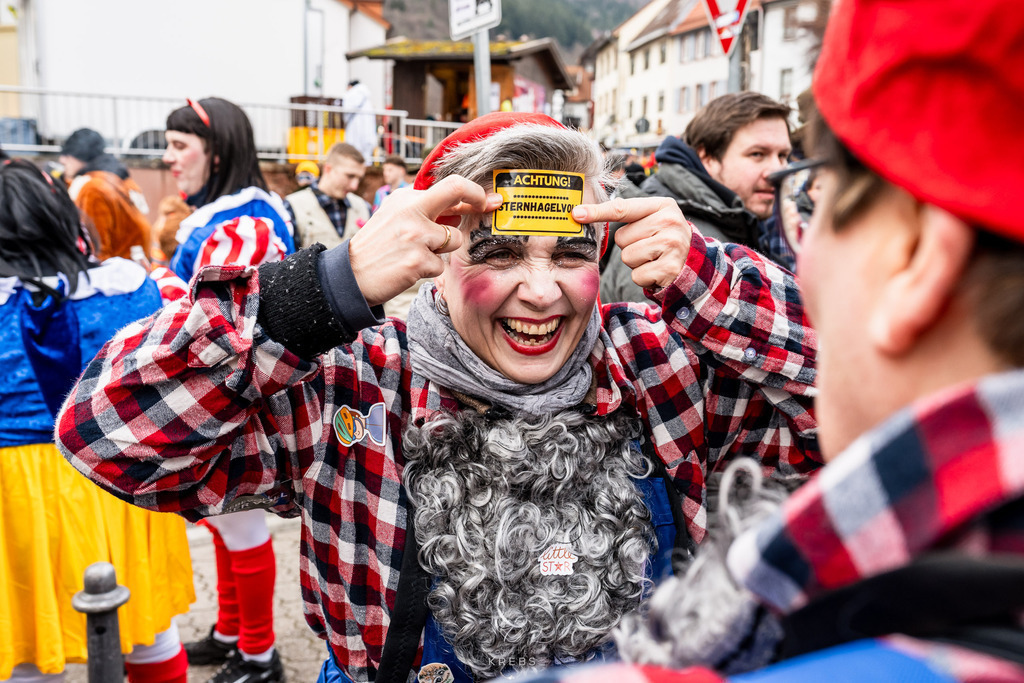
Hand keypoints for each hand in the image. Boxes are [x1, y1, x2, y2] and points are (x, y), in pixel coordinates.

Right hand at [348, 175, 501, 306]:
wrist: (351, 276)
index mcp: (405, 198)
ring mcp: (416, 236)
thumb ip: (430, 212)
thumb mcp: (397, 218)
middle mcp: (411, 211)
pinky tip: (409, 269)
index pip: (448, 185)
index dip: (473, 190)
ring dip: (443, 250)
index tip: (486, 197)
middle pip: (457, 190)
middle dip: (478, 198)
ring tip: (416, 254)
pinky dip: (430, 269)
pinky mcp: (419, 261)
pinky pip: (441, 265)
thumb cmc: (378, 247)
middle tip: (489, 205)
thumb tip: (465, 207)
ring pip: (455, 240)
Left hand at [572, 196, 691, 289]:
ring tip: (654, 258)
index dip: (597, 212)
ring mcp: (672, 245)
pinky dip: (643, 277)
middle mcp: (670, 222)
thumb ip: (626, 213)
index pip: (622, 209)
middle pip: (622, 238)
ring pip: (628, 257)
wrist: (693, 264)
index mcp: (663, 205)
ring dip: (636, 262)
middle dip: (630, 246)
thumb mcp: (652, 219)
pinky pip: (636, 275)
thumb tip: (584, 213)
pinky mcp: (670, 268)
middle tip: (650, 247)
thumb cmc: (663, 239)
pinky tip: (658, 270)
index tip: (576, 213)